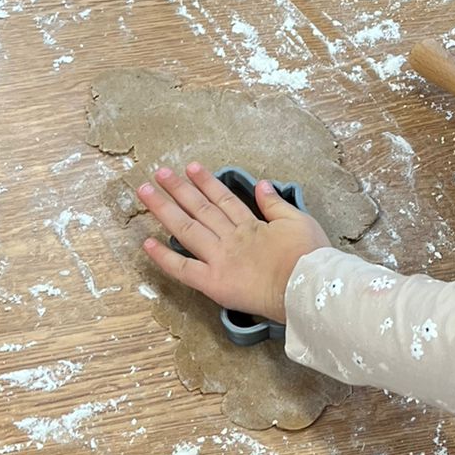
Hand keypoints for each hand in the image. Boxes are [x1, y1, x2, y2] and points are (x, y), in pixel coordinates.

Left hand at [138, 163, 328, 322]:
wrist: (307, 287)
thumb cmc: (309, 258)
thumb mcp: (298, 221)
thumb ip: (276, 204)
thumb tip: (261, 185)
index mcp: (251, 226)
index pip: (223, 200)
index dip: (206, 183)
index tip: (191, 167)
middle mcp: (230, 239)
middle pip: (199, 209)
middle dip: (178, 189)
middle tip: (159, 173)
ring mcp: (220, 259)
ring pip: (187, 229)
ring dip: (165, 209)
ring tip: (145, 192)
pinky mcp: (213, 283)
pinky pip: (184, 269)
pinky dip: (165, 257)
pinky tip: (146, 244)